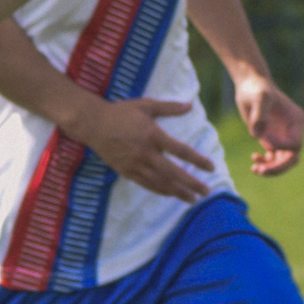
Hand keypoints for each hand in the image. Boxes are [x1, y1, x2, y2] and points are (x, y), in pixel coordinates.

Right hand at [67, 94, 219, 200]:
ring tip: (192, 199)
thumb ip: (169, 107)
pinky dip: (161, 190)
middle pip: (174, 173)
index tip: (211, 168)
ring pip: (161, 183)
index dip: (198, 160)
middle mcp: (146, 153)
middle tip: (207, 192)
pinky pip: (147, 184)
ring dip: (178, 192)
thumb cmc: (121, 112)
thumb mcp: (146, 105)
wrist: (92, 123)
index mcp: (153, 135)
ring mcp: (135, 164)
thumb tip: (190, 105)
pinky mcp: (126, 171)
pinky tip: (171, 194)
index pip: (181, 151)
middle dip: (192, 184)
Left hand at [232, 73, 303, 176]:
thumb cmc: (256, 89)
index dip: (281, 147)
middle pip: (293, 157)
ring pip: (284, 162)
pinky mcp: (273, 140)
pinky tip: (254, 159)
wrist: (250, 85)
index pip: (295, 145)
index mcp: (297, 121)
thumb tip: (258, 135)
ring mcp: (283, 137)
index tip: (264, 140)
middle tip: (261, 171)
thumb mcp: (258, 98)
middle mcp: (293, 131)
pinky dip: (265, 163)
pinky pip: (274, 159)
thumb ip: (260, 114)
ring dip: (271, 169)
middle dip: (278, 167)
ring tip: (255, 169)